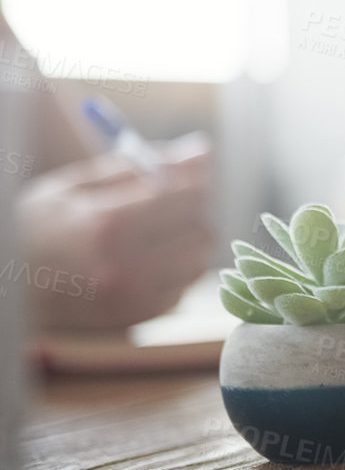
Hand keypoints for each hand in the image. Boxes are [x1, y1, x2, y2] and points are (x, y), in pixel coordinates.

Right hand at [19, 137, 214, 330]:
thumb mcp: (72, 186)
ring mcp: (133, 297)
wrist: (11, 287)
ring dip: (190, 236)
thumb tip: (199, 152)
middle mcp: (123, 265)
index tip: (193, 165)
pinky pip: (187, 283)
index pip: (183, 194)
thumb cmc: (39, 228)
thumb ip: (136, 167)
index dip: (194, 175)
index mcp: (104, 224)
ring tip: (159, 228)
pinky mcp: (140, 317)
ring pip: (200, 256)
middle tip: (172, 197)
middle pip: (199, 225)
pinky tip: (149, 258)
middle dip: (193, 205)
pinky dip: (178, 266)